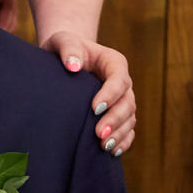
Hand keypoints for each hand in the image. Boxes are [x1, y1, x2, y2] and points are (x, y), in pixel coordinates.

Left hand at [42, 31, 134, 156]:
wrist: (65, 60)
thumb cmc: (65, 48)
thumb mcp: (63, 41)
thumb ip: (68, 49)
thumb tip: (73, 66)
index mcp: (114, 62)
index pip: (119, 79)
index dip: (110, 95)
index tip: (94, 108)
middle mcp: (122, 82)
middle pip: (128, 102)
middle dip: (115, 119)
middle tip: (99, 134)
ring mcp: (122, 100)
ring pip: (129, 118)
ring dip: (119, 134)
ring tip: (103, 146)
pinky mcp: (117, 114)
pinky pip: (127, 130)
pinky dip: (122, 141)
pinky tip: (112, 152)